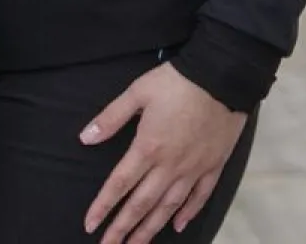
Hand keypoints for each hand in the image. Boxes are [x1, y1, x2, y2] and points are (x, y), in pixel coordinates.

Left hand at [79, 62, 246, 243]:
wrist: (221, 77)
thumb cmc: (176, 82)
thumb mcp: (136, 93)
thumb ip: (110, 118)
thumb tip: (85, 138)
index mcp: (147, 147)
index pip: (119, 184)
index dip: (103, 207)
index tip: (90, 225)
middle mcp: (170, 165)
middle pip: (142, 204)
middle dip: (123, 228)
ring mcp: (193, 168)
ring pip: (169, 207)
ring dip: (151, 228)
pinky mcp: (213, 166)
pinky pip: (200, 196)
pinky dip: (188, 213)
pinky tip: (178, 226)